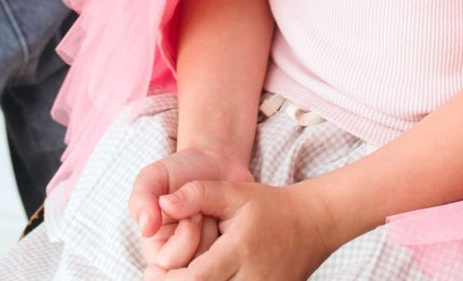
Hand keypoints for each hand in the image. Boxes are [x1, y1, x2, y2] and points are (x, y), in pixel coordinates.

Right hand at [129, 147, 253, 277]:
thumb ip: (142, 199)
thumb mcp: (155, 177)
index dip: (186, 233)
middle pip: (195, 269)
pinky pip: (233, 259)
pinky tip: (228, 221)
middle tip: (203, 210)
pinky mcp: (226, 254)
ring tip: (214, 213)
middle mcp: (178, 261)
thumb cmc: (181, 171)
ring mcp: (204, 259)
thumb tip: (146, 229)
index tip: (192, 209)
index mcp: (156, 250)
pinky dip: (235, 236)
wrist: (215, 163)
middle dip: (204, 231)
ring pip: (215, 265)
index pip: (170, 264)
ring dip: (219, 233)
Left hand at [150, 178, 337, 280]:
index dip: (168, 279)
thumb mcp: (233, 192)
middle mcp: (253, 278)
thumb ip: (198, 193)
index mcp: (240, 250)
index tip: (152, 270)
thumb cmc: (267, 206)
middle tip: (157, 277)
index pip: (195, 279)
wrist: (310, 224)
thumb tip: (164, 202)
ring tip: (179, 278)